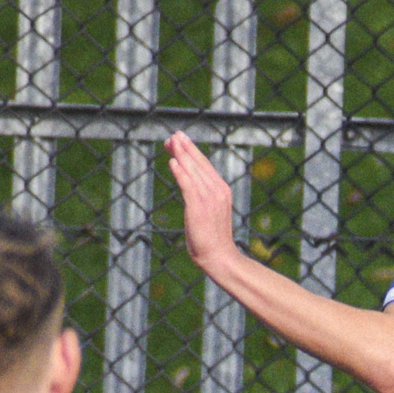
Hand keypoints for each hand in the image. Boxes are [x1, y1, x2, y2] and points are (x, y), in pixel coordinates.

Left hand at [163, 132, 239, 273]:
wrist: (219, 257)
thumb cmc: (211, 238)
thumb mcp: (207, 211)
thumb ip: (200, 196)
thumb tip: (187, 184)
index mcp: (221, 190)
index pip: (204, 165)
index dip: (191, 151)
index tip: (179, 141)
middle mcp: (217, 191)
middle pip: (198, 164)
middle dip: (185, 148)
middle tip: (174, 135)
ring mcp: (209, 199)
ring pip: (193, 171)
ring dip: (181, 155)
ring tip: (171, 142)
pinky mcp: (199, 207)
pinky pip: (188, 186)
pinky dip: (181, 173)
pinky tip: (173, 162)